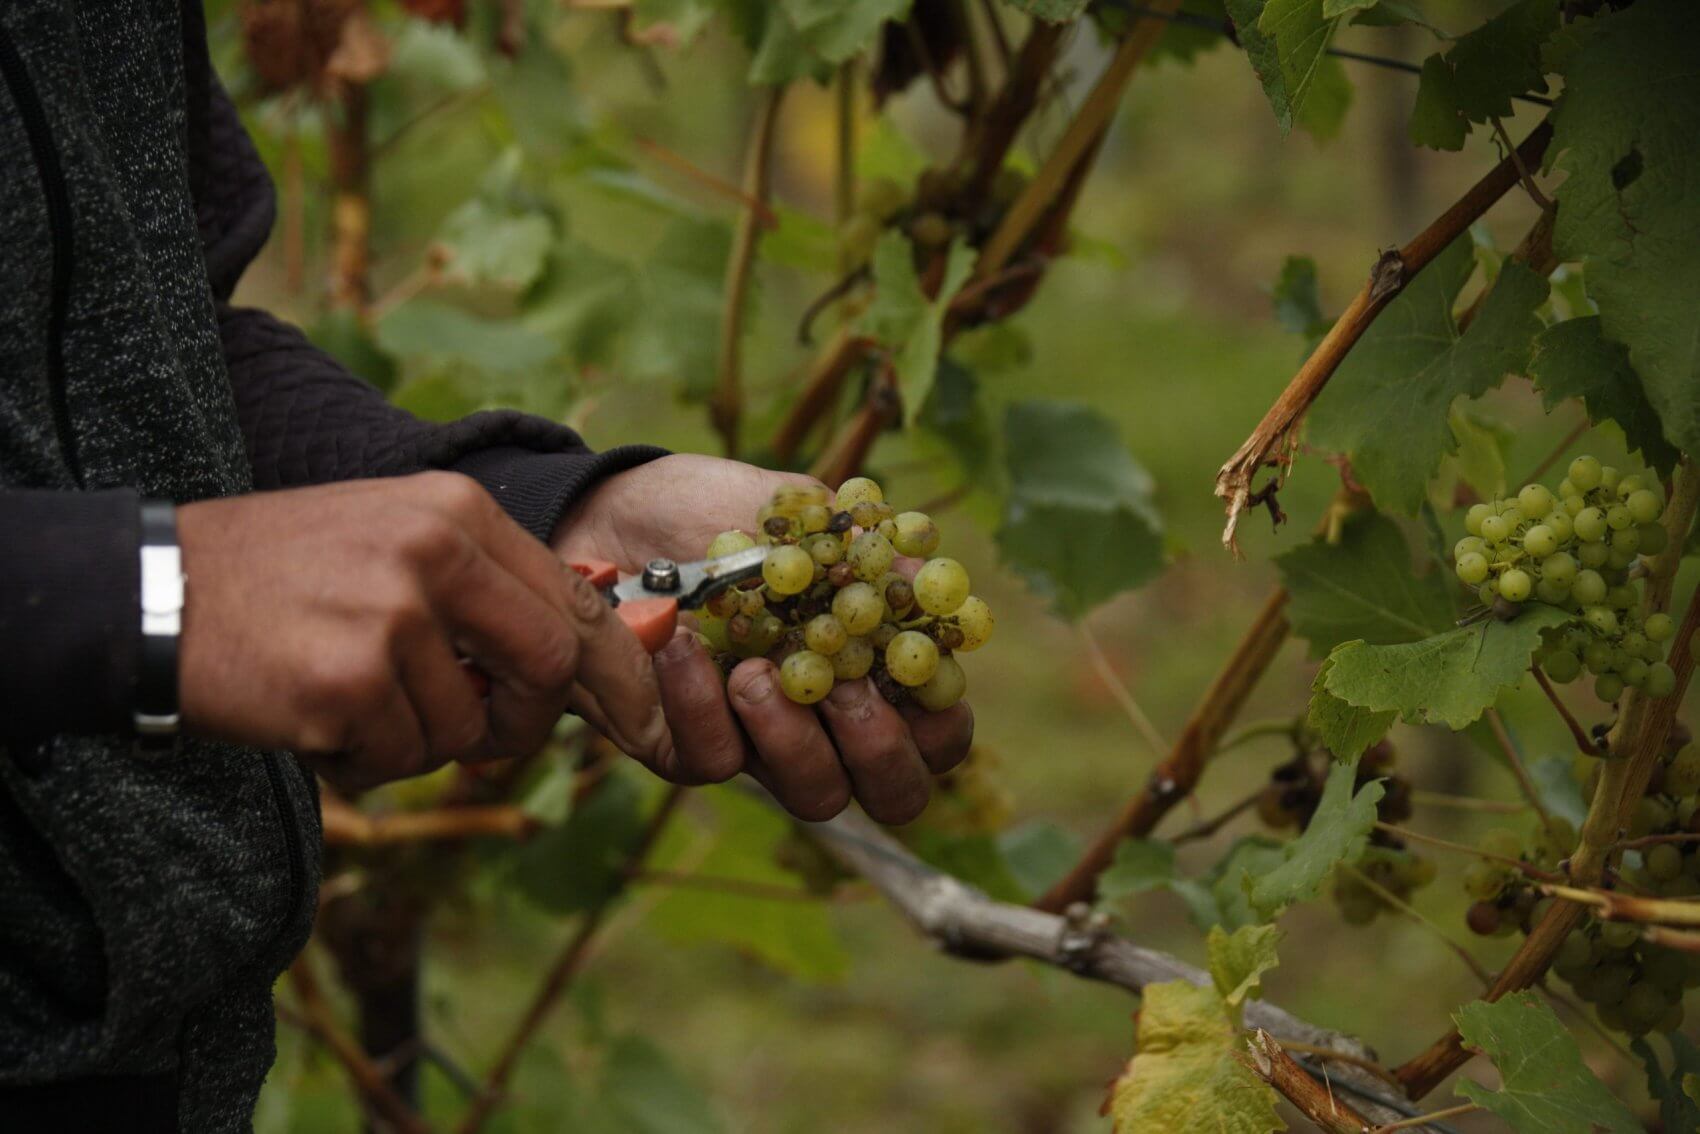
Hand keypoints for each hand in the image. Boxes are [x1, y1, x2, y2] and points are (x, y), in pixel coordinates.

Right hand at [178, 473, 667, 791]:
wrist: (149, 591)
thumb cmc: (280, 575)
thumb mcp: (393, 540)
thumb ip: (486, 586)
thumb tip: (587, 643)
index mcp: (457, 512)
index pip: (576, 600)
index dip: (614, 666)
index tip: (639, 713)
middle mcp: (437, 554)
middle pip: (550, 666)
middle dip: (521, 717)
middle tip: (473, 725)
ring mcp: (394, 617)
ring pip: (467, 727)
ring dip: (418, 738)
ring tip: (350, 699)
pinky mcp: (349, 682)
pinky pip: (401, 757)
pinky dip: (365, 760)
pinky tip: (316, 718)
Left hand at [553, 454, 973, 823]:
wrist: (610, 512)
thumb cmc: (715, 511)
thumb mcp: (795, 510)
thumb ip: (862, 549)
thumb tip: (923, 584)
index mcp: (869, 667)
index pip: (937, 736)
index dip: (941, 724)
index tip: (915, 676)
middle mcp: (826, 720)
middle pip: (892, 792)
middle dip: (880, 750)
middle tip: (845, 691)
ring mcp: (759, 742)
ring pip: (812, 794)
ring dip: (792, 737)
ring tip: (751, 671)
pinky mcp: (684, 745)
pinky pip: (711, 760)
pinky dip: (700, 707)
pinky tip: (679, 647)